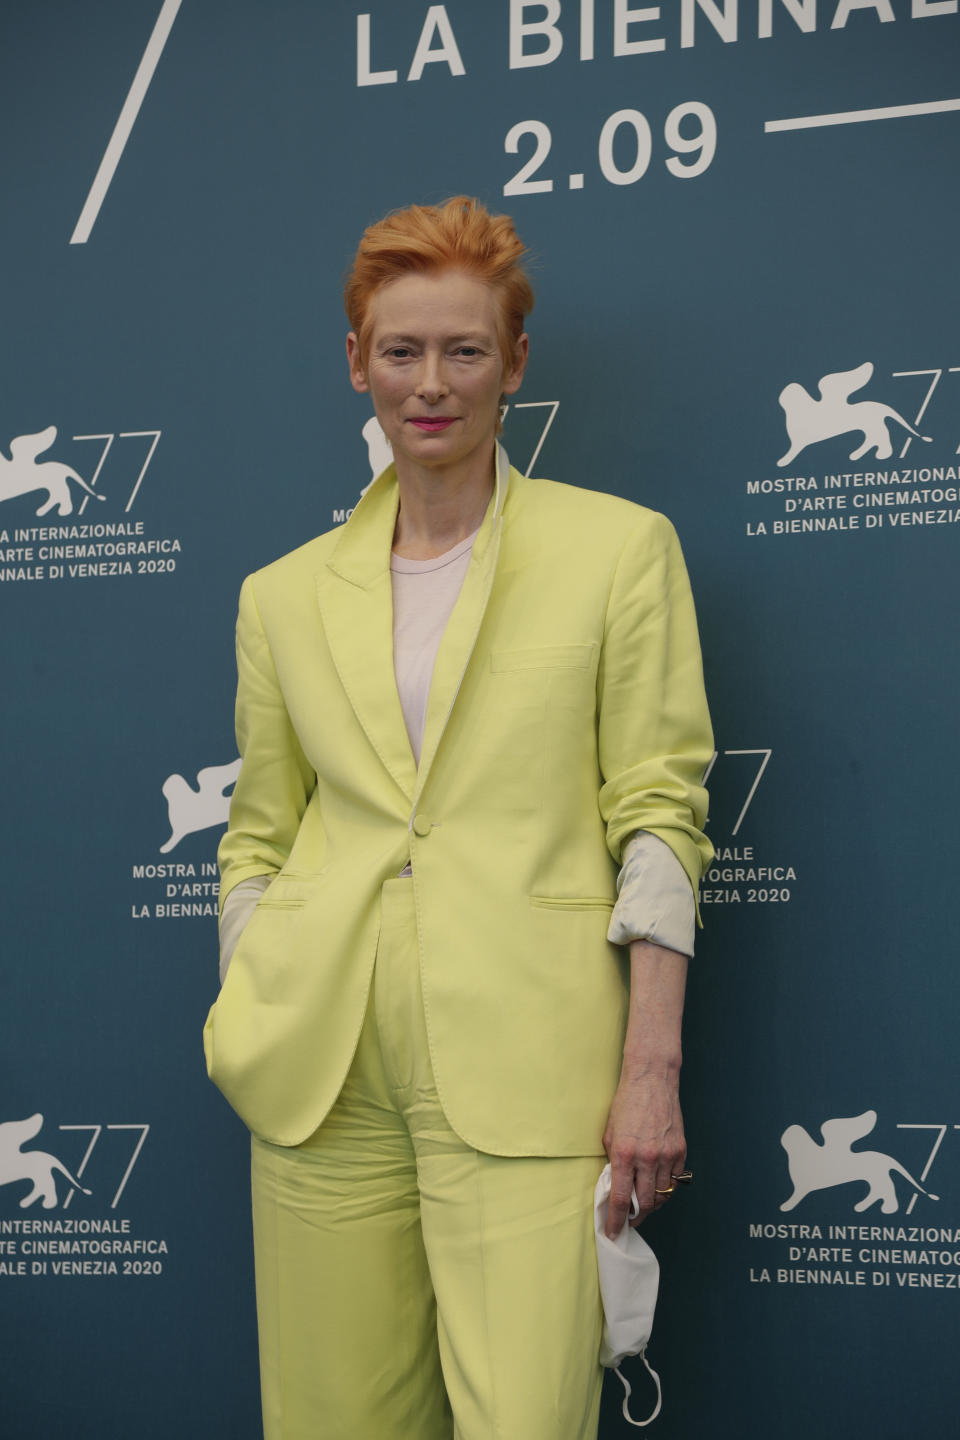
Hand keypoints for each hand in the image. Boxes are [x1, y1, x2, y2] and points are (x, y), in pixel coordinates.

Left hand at [602, 1066, 685, 1235]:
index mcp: (624, 1154)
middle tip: (628, 1220)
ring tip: (642, 1202)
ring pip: (662, 1195)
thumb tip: (615, 1186)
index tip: (612, 1232)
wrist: (651, 1080)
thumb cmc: (626, 1104)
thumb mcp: (609, 1134)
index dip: (616, 1221)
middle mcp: (647, 1158)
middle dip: (636, 1216)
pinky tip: (657, 1184)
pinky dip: (666, 1188)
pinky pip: (675, 1181)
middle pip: (645, 1203)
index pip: (621, 1200)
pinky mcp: (680, 1150)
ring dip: (651, 1204)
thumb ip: (613, 1162)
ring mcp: (667, 1155)